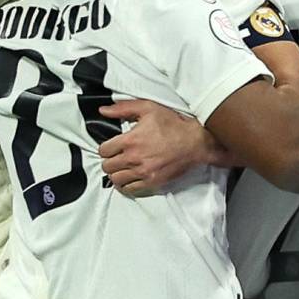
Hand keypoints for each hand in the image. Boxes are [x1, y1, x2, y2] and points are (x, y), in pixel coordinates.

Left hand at [98, 100, 233, 195]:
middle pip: (107, 167)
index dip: (105, 148)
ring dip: (116, 174)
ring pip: (116, 180)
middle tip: (116, 157)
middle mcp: (134, 158)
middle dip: (109, 161)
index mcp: (130, 140)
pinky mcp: (152, 182)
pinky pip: (130, 189)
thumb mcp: (148, 108)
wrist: (195, 142)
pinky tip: (129, 178)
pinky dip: (126, 185)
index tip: (111, 147)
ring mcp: (143, 172)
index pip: (103, 151)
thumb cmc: (173, 124)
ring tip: (122, 168)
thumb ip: (123, 108)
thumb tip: (104, 110)